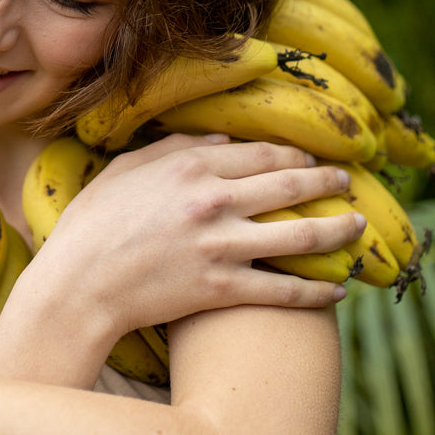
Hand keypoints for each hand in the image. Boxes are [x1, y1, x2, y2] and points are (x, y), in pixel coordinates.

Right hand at [32, 134, 362, 338]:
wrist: (78, 286)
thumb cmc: (93, 223)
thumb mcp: (127, 169)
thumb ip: (175, 149)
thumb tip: (222, 142)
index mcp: (191, 167)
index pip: (261, 153)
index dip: (294, 152)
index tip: (311, 154)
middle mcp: (214, 200)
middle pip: (290, 185)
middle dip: (326, 180)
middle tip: (346, 181)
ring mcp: (221, 246)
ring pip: (299, 235)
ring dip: (337, 229)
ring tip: (357, 225)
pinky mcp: (222, 288)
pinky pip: (282, 289)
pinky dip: (315, 292)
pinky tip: (335, 291)